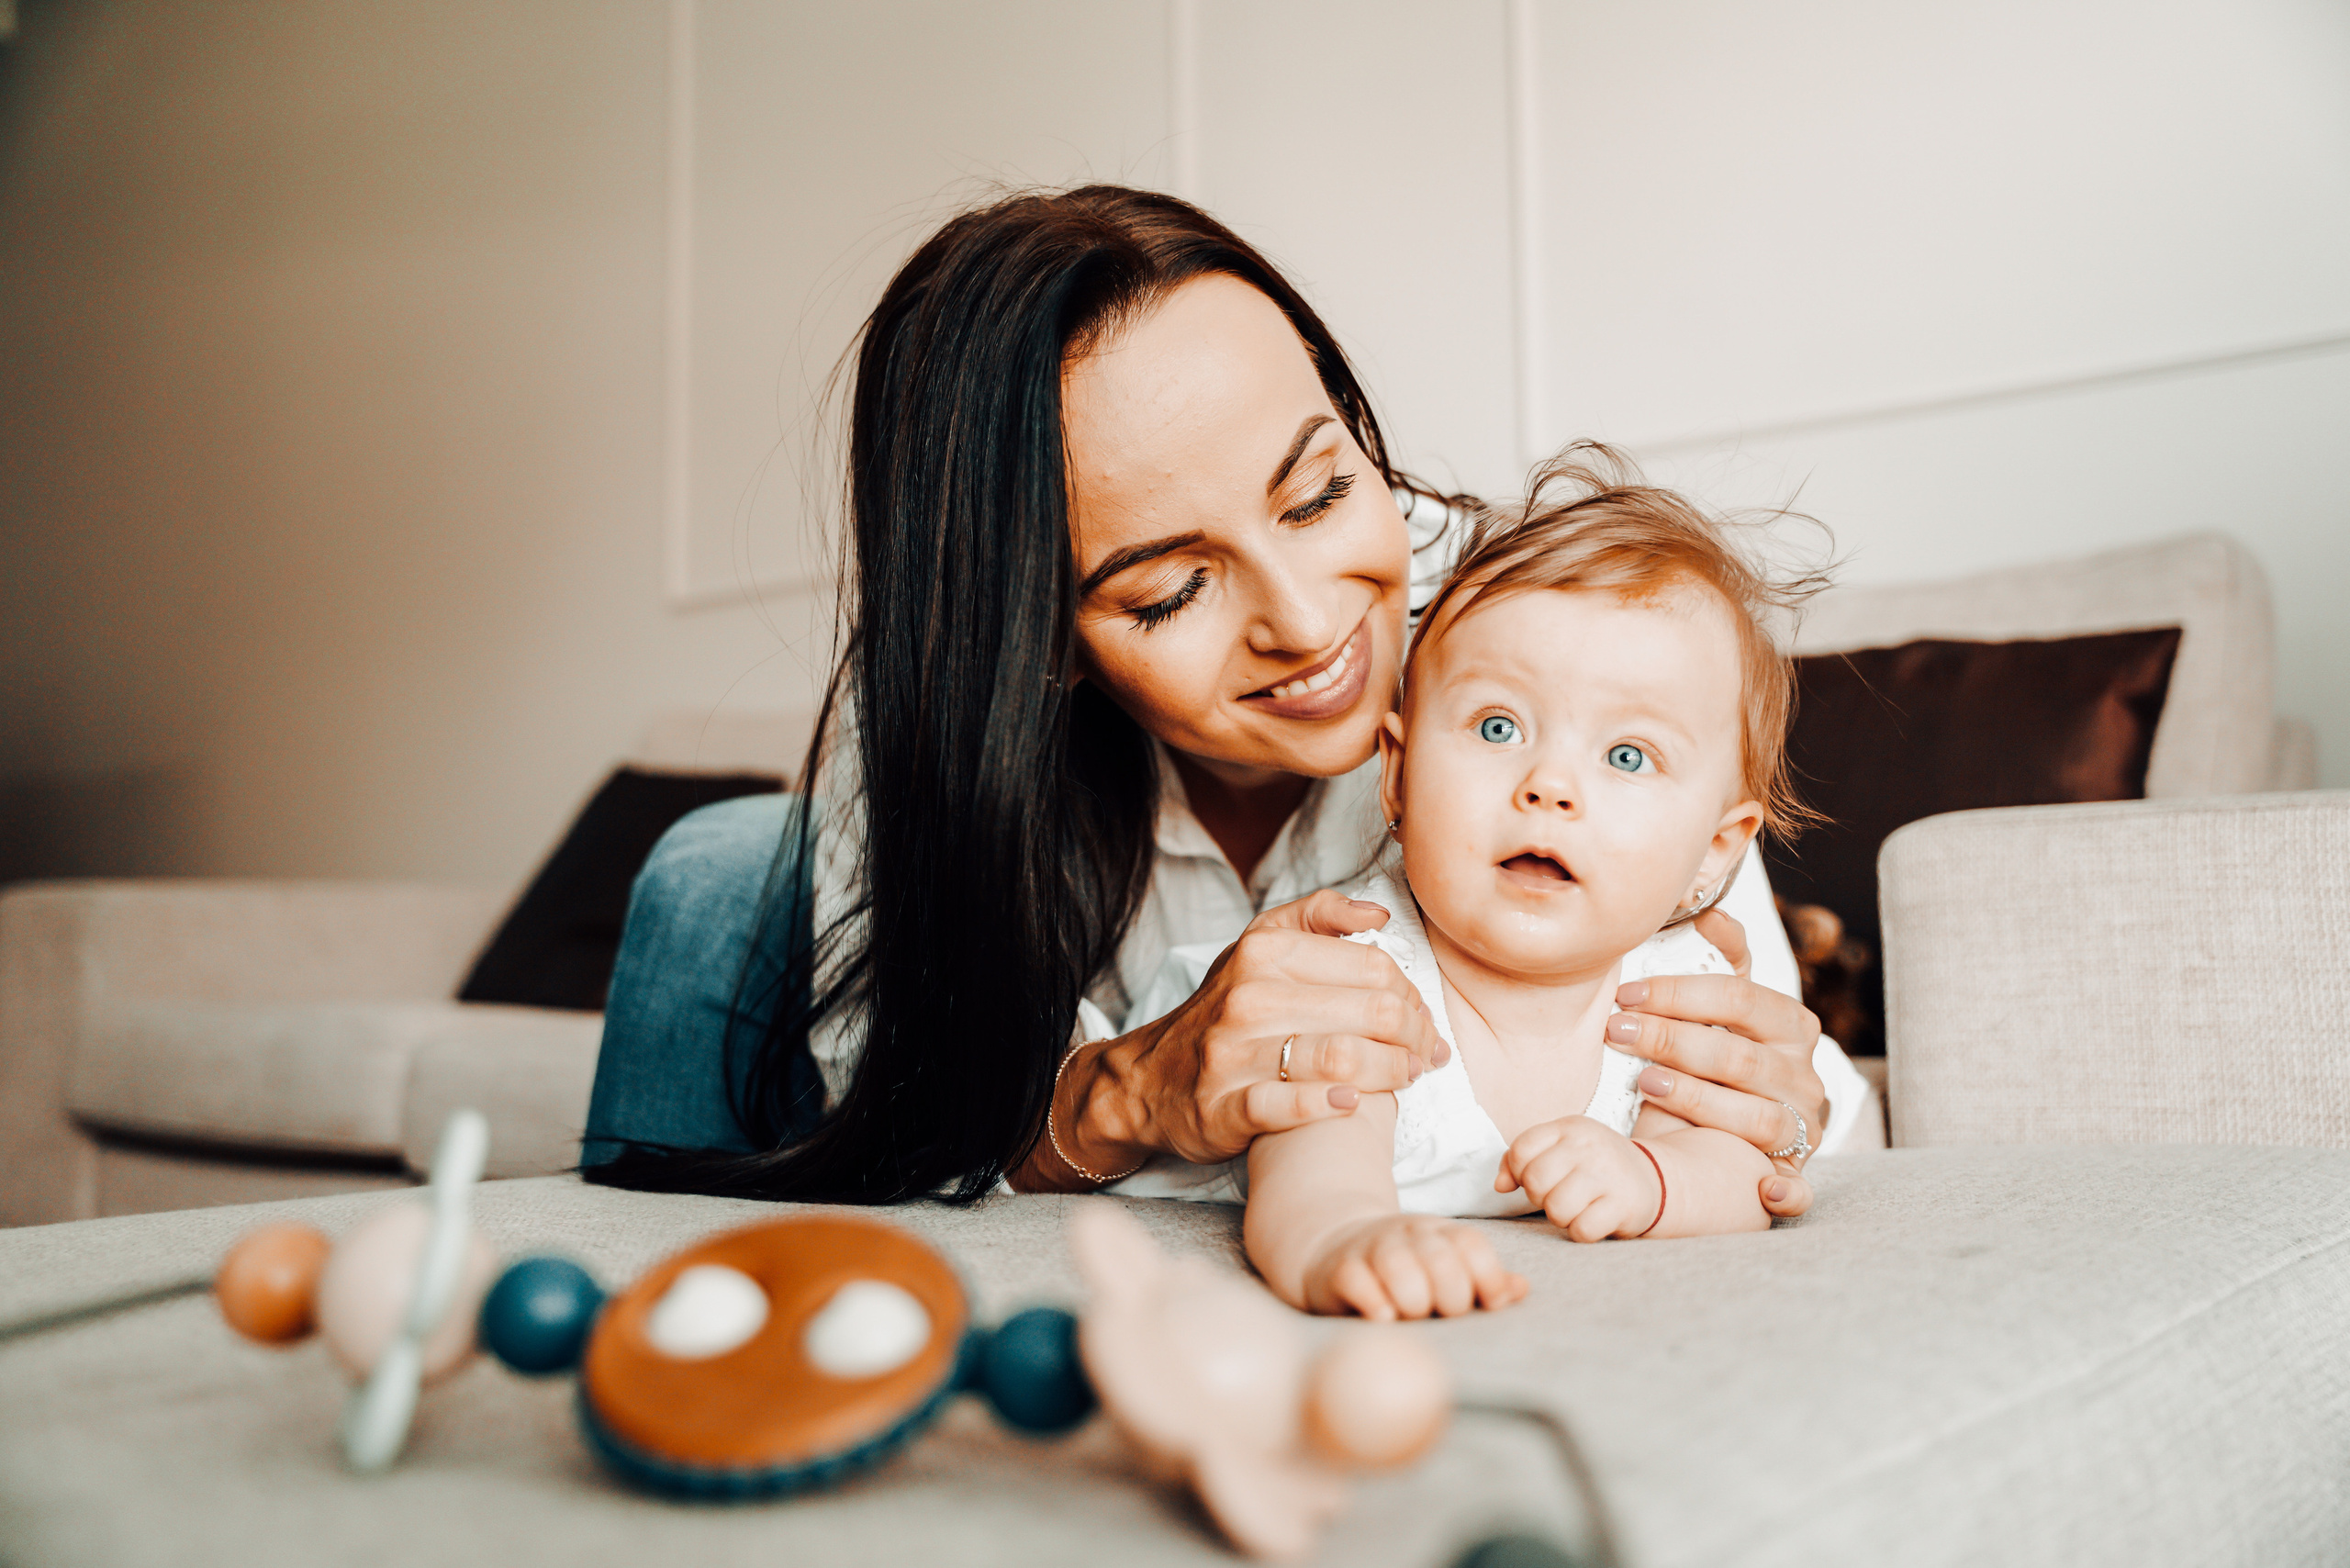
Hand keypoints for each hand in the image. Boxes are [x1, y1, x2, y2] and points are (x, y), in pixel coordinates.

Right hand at [1077, 891, 1452, 1170]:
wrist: (1149, 1079)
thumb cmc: (1225, 1010)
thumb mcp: (1258, 945)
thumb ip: (1317, 916)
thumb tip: (1376, 916)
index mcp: (1264, 951)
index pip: (1375, 968)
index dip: (1412, 995)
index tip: (1419, 1018)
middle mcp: (1248, 997)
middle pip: (1371, 1012)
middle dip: (1414, 1036)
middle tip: (1424, 1054)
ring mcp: (1234, 1054)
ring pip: (1342, 1060)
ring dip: (1391, 1073)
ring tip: (1404, 1078)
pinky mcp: (1224, 1108)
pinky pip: (1290, 1106)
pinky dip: (1331, 1105)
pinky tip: (1353, 1104)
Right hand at [1302, 1213, 1526, 1319]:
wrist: (1334, 1249)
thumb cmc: (1405, 1269)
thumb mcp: (1447, 1265)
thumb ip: (1484, 1279)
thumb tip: (1521, 1288)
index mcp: (1440, 1233)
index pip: (1473, 1246)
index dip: (1489, 1279)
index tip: (1487, 1304)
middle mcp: (1408, 1235)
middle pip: (1443, 1263)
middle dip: (1451, 1300)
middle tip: (1441, 1313)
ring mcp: (1373, 1249)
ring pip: (1402, 1273)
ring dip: (1413, 1304)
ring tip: (1411, 1315)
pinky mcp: (1341, 1268)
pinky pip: (1360, 1284)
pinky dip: (1376, 1305)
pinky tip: (1384, 1317)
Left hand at [1497, 1117, 1661, 1241]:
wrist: (1655, 1178)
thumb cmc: (1593, 1166)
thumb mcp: (1559, 1149)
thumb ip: (1520, 1161)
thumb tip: (1499, 1185)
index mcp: (1570, 1127)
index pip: (1521, 1150)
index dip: (1519, 1172)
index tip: (1537, 1177)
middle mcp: (1589, 1146)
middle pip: (1536, 1181)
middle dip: (1539, 1197)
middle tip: (1557, 1196)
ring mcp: (1609, 1174)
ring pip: (1556, 1208)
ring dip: (1560, 1217)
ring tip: (1576, 1207)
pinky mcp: (1624, 1205)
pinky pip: (1581, 1229)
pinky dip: (1581, 1231)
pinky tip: (1593, 1219)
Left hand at [1612, 907, 1824, 1218]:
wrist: (1725, 1126)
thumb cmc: (1715, 1057)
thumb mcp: (1717, 1007)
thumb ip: (1719, 962)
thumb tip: (1709, 913)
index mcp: (1788, 1023)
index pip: (1740, 998)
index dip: (1679, 993)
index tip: (1626, 993)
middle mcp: (1801, 1073)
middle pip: (1740, 1056)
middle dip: (1671, 1040)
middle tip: (1616, 1031)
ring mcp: (1800, 1123)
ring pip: (1757, 1116)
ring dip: (1699, 1100)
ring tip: (1646, 1082)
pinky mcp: (1792, 1171)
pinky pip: (1797, 1187)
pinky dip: (1785, 1190)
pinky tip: (1762, 1190)